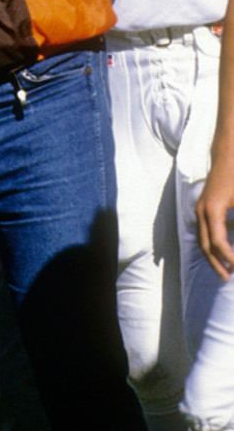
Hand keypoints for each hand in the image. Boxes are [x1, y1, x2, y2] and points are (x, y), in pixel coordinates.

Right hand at [196, 148, 233, 279]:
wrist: (228, 152)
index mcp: (212, 210)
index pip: (218, 243)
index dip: (228, 258)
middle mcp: (202, 211)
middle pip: (205, 245)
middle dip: (216, 263)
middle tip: (228, 278)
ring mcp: (201, 208)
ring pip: (203, 239)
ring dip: (213, 256)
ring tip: (225, 269)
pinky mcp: (204, 206)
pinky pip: (206, 231)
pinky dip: (212, 244)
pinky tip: (224, 251)